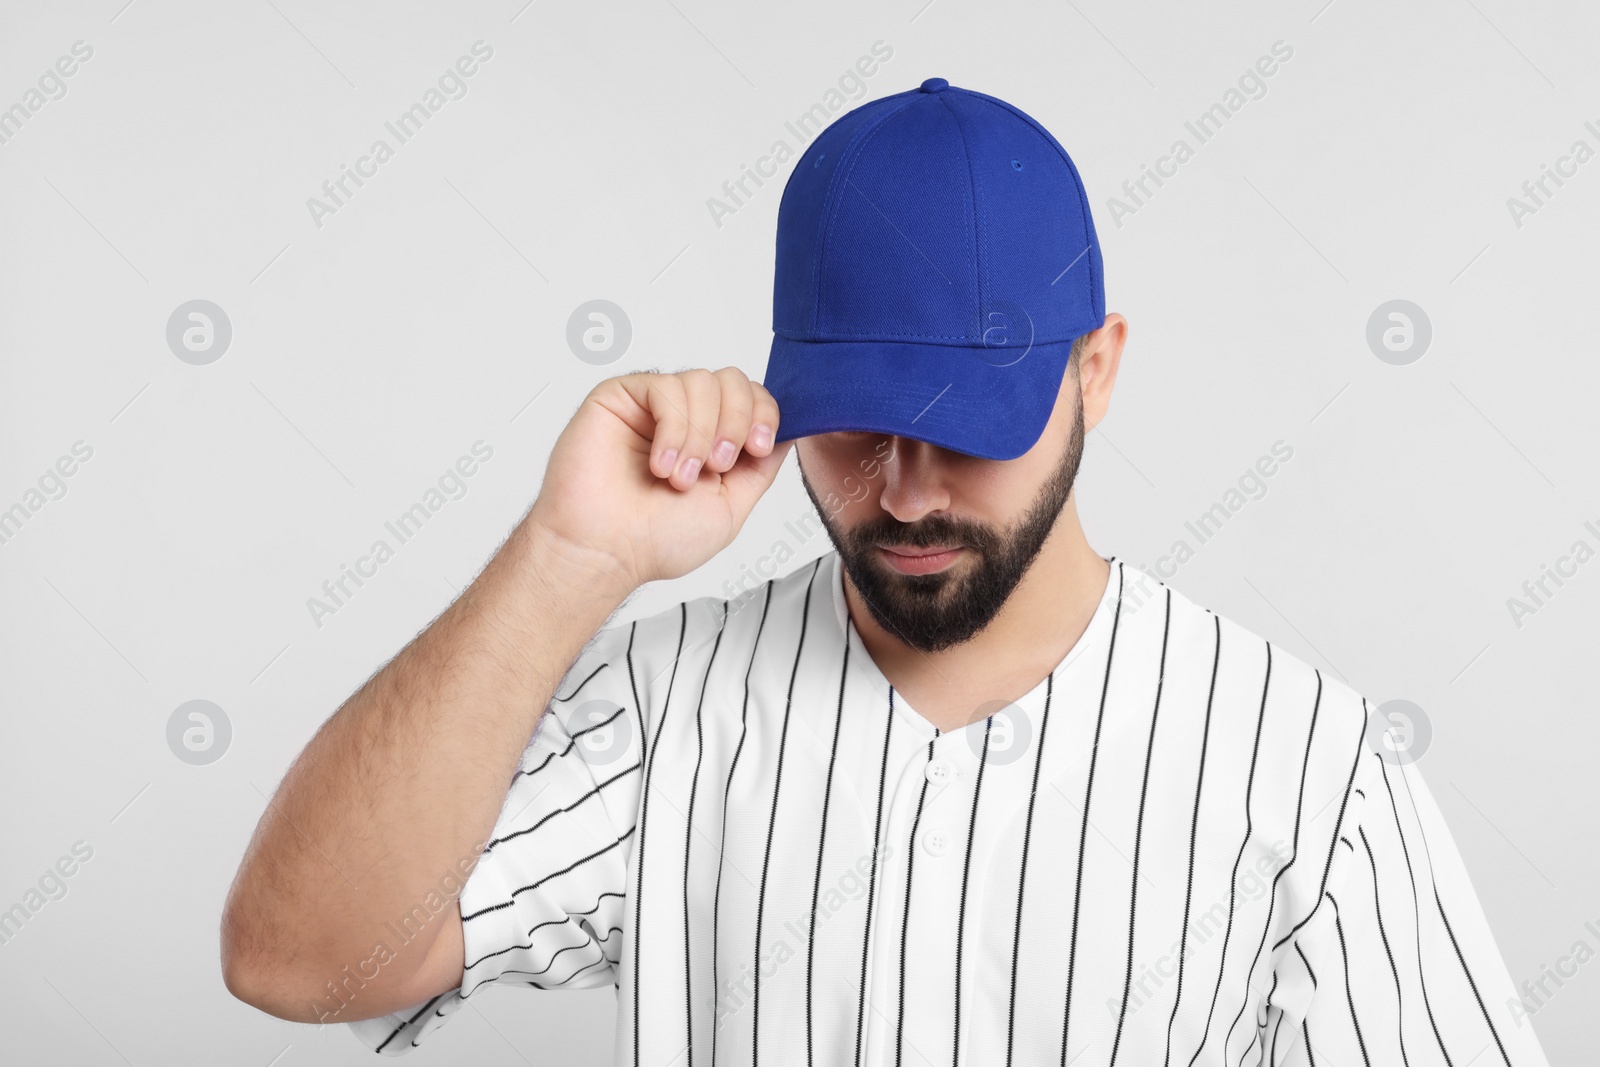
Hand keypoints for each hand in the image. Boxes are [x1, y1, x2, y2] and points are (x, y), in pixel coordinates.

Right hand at [527, 368, 792, 588]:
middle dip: (736, 421)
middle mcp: (684, 419)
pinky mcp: (621, 396)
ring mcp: (652, 406)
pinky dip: (672, 429)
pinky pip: (666, 387)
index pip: (751, 399)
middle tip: (718, 465)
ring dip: (699, 434)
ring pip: (702, 381)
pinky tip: (660, 464)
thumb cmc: (655, 540)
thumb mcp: (731, 507)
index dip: (764, 414)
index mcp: (711, 440)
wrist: (605, 552)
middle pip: (732, 380)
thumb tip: (787, 434)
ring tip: (679, 477)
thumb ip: (760, 469)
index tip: (757, 448)